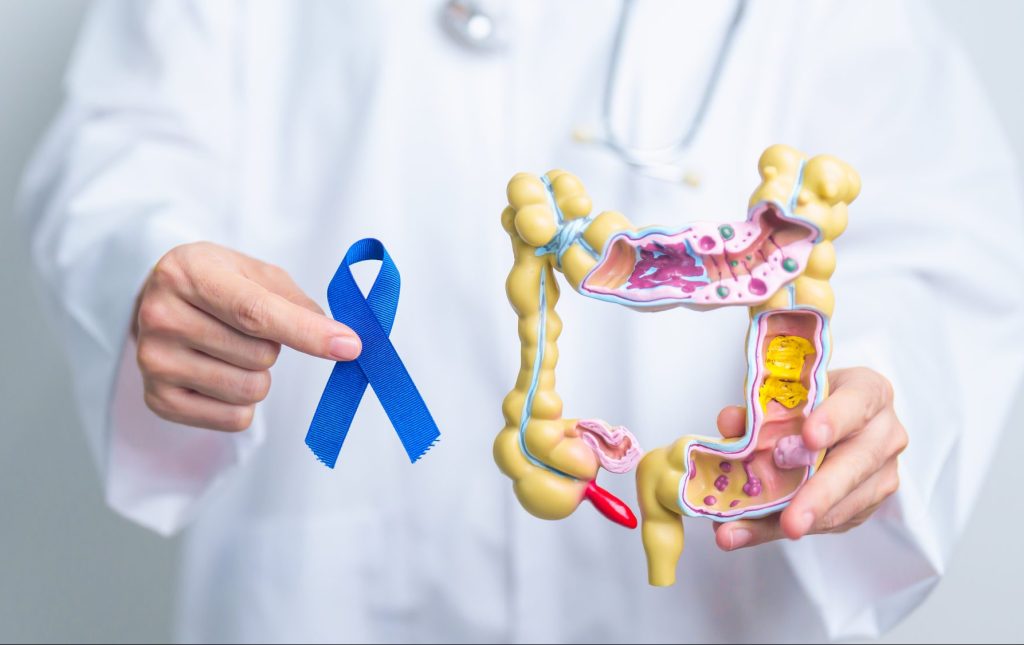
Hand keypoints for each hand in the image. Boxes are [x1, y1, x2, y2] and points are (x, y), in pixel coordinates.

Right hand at [133, 242, 360, 430]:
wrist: (159, 302)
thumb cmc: (217, 283)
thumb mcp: (254, 272)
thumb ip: (297, 301)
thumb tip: (340, 340)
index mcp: (187, 274)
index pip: (256, 312)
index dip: (307, 332)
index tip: (349, 346)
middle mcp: (160, 316)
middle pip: (260, 355)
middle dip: (271, 346)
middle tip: (242, 329)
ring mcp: (154, 362)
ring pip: (250, 390)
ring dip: (257, 374)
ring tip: (229, 350)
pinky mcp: (158, 400)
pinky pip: (234, 418)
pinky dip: (242, 402)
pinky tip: (217, 374)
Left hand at [713, 367, 907, 549]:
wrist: (838, 419)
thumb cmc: (813, 401)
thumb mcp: (786, 394)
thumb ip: (758, 408)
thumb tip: (731, 422)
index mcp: (868, 393)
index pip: (857, 402)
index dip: (834, 420)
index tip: (809, 438)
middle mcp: (884, 433)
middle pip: (854, 466)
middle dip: (818, 496)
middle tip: (790, 522)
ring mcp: (882, 472)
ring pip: (842, 504)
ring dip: (791, 522)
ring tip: (744, 532)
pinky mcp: (868, 503)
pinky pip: (830, 522)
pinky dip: (783, 528)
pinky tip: (751, 530)